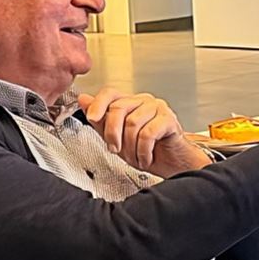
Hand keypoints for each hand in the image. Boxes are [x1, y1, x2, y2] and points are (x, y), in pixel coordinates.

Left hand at [80, 90, 205, 174]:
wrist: (175, 166)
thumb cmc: (150, 152)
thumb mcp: (119, 139)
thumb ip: (101, 120)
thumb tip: (83, 100)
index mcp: (131, 103)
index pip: (110, 93)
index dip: (98, 104)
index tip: (91, 118)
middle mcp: (144, 102)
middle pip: (118, 108)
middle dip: (112, 134)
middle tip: (115, 149)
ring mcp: (158, 109)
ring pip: (133, 123)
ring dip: (130, 147)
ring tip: (135, 157)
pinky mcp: (169, 120)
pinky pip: (148, 134)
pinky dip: (143, 151)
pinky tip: (146, 157)